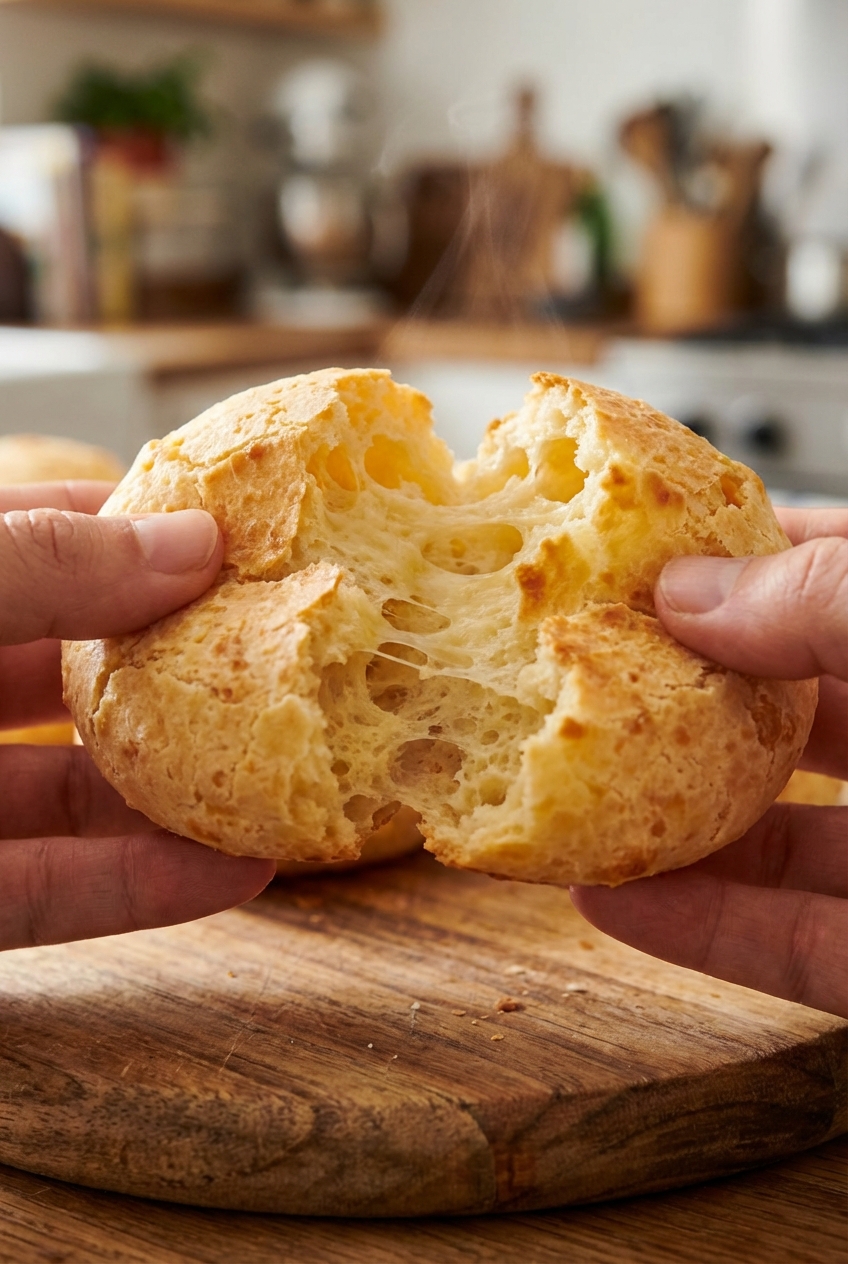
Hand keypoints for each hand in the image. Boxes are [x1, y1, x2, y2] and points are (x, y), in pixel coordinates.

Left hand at [0, 481, 274, 950]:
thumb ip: (45, 563)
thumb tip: (195, 541)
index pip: (46, 538)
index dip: (145, 530)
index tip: (250, 533)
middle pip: (81, 673)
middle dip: (188, 665)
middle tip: (296, 655)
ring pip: (79, 795)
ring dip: (188, 791)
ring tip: (297, 775)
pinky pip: (49, 896)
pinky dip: (141, 889)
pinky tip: (238, 874)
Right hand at [571, 506, 847, 1016]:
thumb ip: (822, 598)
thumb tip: (686, 591)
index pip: (828, 577)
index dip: (733, 556)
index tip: (634, 548)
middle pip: (783, 710)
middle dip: (676, 691)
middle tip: (572, 670)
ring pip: (774, 835)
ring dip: (664, 818)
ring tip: (560, 794)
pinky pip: (790, 948)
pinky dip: (699, 931)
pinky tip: (612, 904)